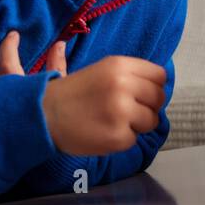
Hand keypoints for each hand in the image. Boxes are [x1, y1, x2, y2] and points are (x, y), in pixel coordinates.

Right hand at [0, 30, 163, 154]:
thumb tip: (161, 79)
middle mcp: (124, 85)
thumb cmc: (72, 92)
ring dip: (137, 124)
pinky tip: (104, 133)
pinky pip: (134, 139)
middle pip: (158, 98)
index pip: (159, 75)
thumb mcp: (101, 69)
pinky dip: (122, 139)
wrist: (43, 115)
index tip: (143, 93)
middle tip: (129, 111)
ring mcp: (122, 112)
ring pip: (151, 120)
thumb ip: (131, 73)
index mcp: (120, 65)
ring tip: (115, 122)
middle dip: (147, 106)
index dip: (153, 86)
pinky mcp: (118, 136)